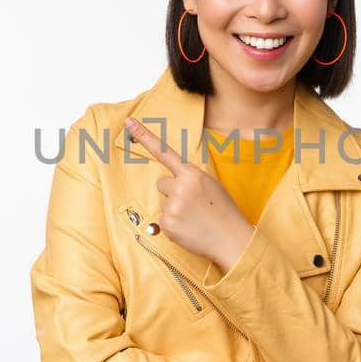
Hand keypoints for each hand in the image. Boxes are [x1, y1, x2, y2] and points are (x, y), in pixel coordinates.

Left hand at [124, 117, 253, 270]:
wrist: (231, 239)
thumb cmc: (223, 212)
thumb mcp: (211, 185)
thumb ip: (191, 179)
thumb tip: (173, 183)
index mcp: (192, 173)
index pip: (164, 151)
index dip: (144, 136)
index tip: (128, 122)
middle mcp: (180, 187)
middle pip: (162, 183)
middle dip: (173, 192)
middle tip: (193, 204)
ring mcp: (172, 206)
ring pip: (163, 202)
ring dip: (174, 209)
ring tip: (194, 217)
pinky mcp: (167, 224)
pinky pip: (163, 219)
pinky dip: (174, 224)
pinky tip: (189, 228)